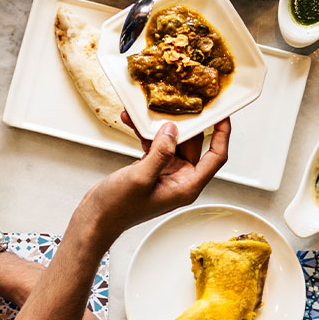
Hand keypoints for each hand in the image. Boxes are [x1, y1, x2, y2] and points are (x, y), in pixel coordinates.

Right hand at [78, 116, 230, 240]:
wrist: (95, 218)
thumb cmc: (118, 207)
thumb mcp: (141, 177)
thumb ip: (160, 153)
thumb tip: (173, 130)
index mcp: (186, 186)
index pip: (215, 157)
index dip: (222, 135)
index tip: (222, 115)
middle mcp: (180, 179)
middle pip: (193, 145)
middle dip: (185, 123)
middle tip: (179, 101)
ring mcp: (165, 173)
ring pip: (171, 142)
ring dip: (158, 127)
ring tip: (147, 110)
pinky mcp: (151, 169)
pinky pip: (154, 145)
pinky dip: (144, 133)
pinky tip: (132, 120)